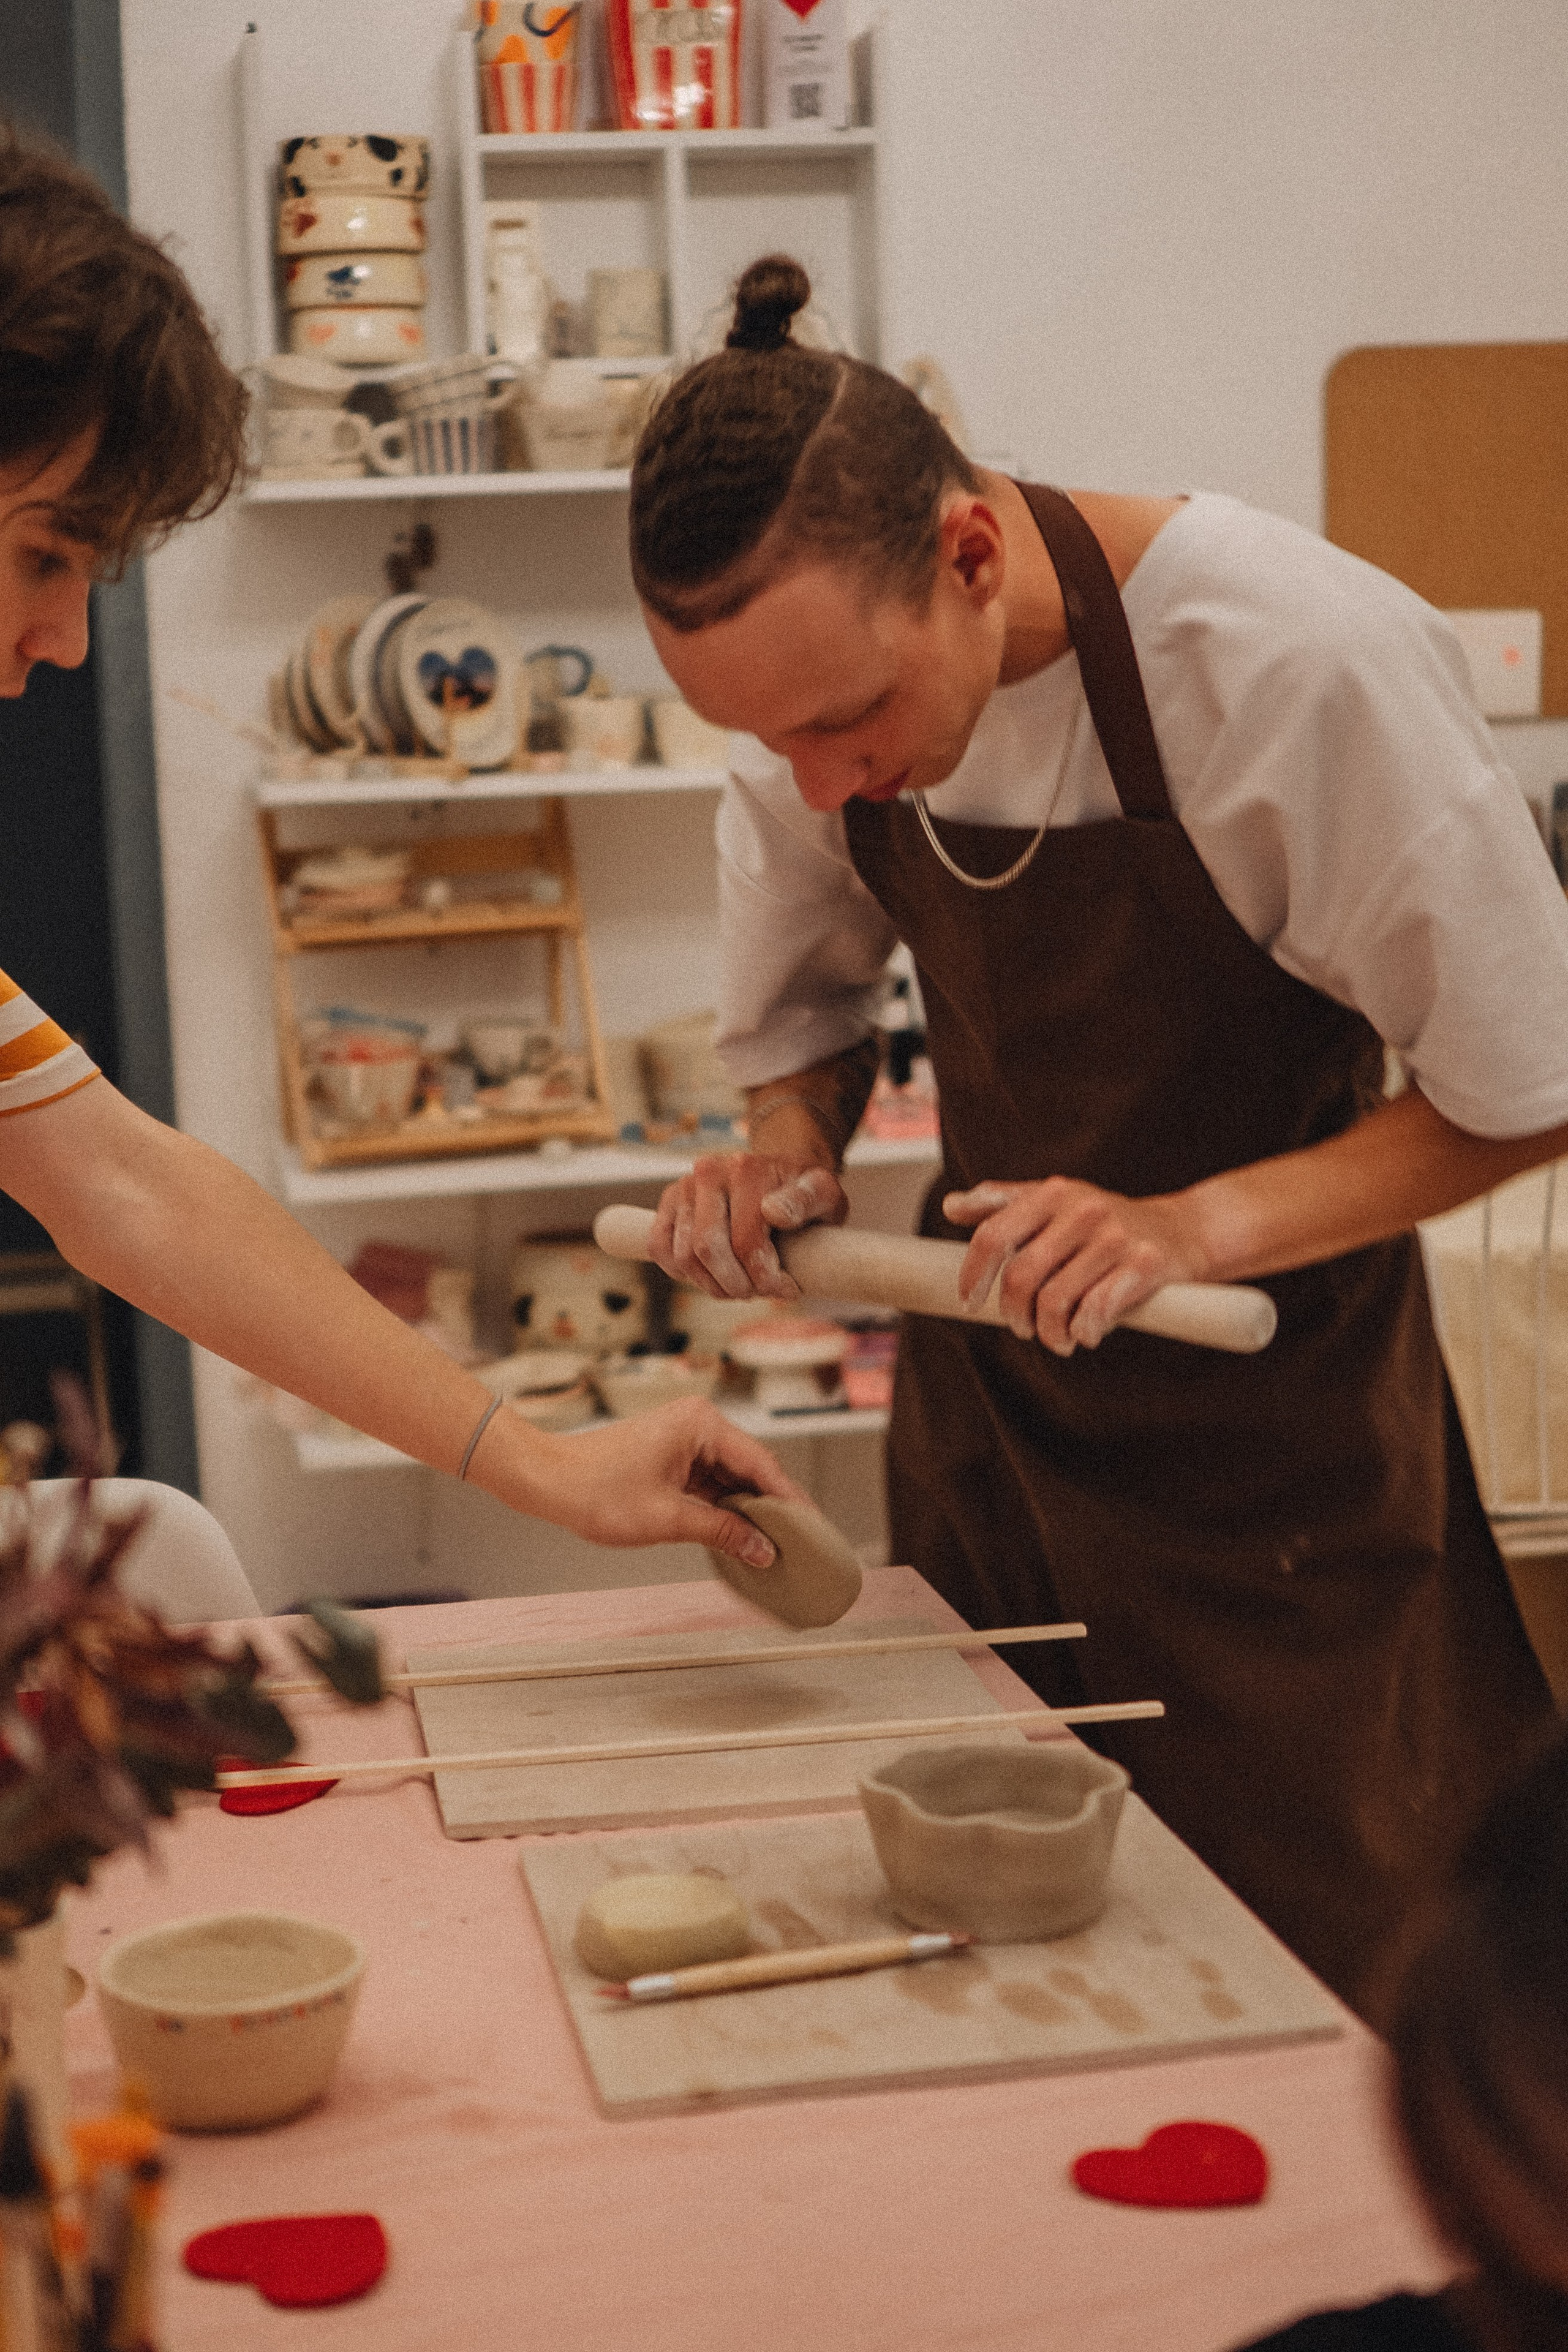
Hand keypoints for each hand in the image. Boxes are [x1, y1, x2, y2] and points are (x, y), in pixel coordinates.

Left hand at [513, 1399, 809, 1566]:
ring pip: (732, 1478)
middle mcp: (699, 1423)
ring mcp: (686, 1439)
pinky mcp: (674, 1456)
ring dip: (749, 1510)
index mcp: (702, 1424)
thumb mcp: (667, 1518)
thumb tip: (764, 1549)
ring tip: (776, 1545)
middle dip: (773, 1508)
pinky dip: (725, 1508)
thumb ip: (722, 1531)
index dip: (790, 1501)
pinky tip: (741, 1534)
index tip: (813, 1528)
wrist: (547, 1480)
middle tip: (801, 1543)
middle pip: (751, 1469)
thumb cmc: (596, 1490)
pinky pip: (711, 1482)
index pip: (762, 1464)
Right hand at [646, 1151, 847, 1301]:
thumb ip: (807, 1199)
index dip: (765, 1278)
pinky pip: (658, 1246)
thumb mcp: (823, 1192)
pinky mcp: (668, 1201)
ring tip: (738, 1287)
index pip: (746, 1241)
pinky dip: (679, 1272)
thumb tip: (773, 1212)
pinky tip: (708, 1278)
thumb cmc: (803, 1190)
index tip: (786, 1290)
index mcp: (747, 1170)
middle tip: (758, 1294)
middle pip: (707, 1250)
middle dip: (735, 1285)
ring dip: (711, 1284)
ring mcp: (685, 1187)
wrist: (779, 1171)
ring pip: (683, 1255)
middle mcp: (709, 1172)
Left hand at [944, 1178, 1208, 1355]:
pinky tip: (1087, 1334)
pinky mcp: (1144, 1265)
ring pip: (1056, 1302)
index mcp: (1053, 1194)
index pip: (993, 1234)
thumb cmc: (1106, 1225)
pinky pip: (1095, 1313)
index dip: (973, 1275)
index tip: (969, 1302)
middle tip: (1023, 1327)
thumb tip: (952, 1206)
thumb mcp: (1056, 1202)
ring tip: (1057, 1337)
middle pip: (1021, 1276)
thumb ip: (1005, 1203)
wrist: (1183, 1232)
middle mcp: (1083, 1210)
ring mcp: (1115, 1237)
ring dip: (1050, 1333)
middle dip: (1015, 1313)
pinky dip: (1084, 1333)